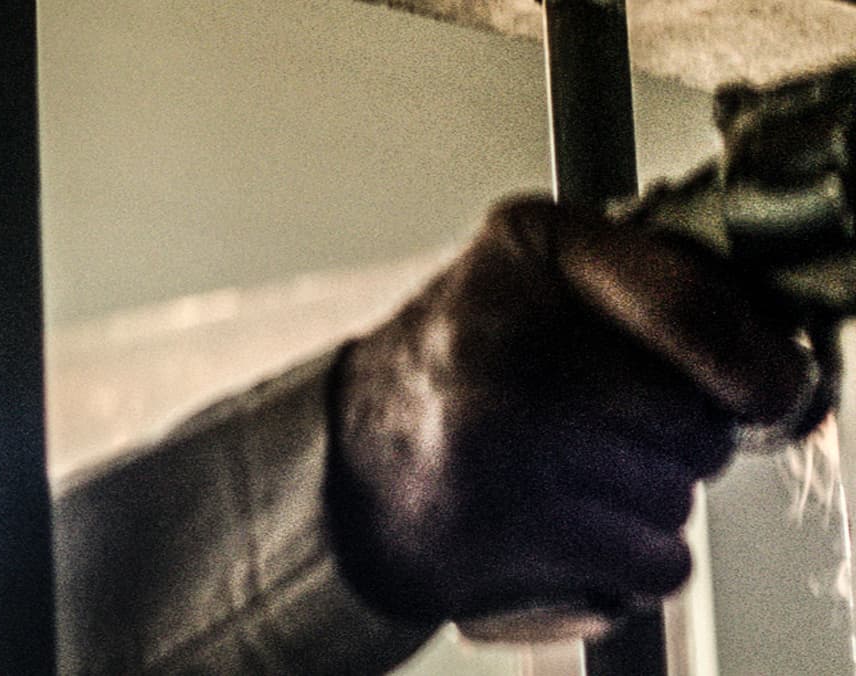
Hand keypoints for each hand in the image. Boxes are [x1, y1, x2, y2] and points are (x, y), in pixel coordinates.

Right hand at [324, 194, 838, 640]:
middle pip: (695, 420)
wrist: (344, 461)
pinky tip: (564, 528)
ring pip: (676, 497)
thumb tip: (777, 369)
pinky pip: (653, 562)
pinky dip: (627, 562)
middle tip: (601, 428)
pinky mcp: (502, 529)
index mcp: (524, 248)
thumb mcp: (535, 273)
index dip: (756, 362)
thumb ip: (653, 285)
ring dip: (644, 502)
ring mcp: (500, 439)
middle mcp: (502, 338)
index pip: (690, 307)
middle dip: (676, 438)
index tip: (772, 391)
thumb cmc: (458, 367)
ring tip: (563, 477)